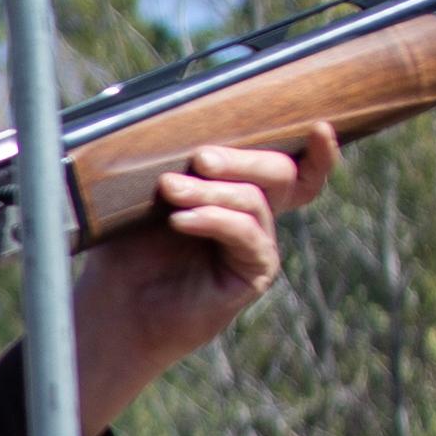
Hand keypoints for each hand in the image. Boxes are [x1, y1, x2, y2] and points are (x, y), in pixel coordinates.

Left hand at [65, 126, 333, 432]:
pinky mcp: (254, 273)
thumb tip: (187, 130)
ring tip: (169, 189)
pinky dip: (214, 220)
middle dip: (240, 160)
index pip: (290, 167)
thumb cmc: (129, 249)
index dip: (315, 152)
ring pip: (255, 200)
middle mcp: (256, 217)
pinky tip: (180, 220)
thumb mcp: (151, 198)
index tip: (318, 127)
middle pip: (279, 174)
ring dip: (211, 191)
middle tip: (200, 158)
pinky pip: (245, 234)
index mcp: (238, 193)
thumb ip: (181, 167)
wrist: (117, 308)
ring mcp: (258, 245)